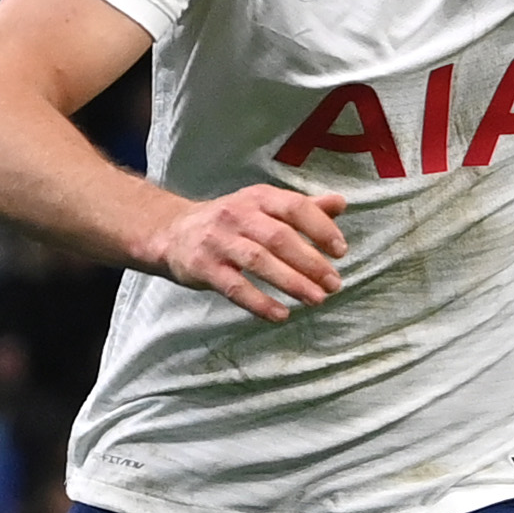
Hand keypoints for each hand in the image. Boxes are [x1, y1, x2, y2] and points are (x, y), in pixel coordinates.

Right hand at [141, 182, 348, 323]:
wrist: (171, 233)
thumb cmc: (230, 222)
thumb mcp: (262, 207)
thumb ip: (302, 207)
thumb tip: (341, 203)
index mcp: (258, 198)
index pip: (294, 207)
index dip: (320, 228)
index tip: (341, 251)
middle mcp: (237, 215)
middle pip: (279, 237)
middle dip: (310, 262)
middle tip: (334, 284)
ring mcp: (218, 241)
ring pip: (259, 261)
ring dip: (291, 282)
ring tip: (317, 299)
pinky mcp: (203, 268)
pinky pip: (235, 287)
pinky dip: (259, 302)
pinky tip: (281, 315)